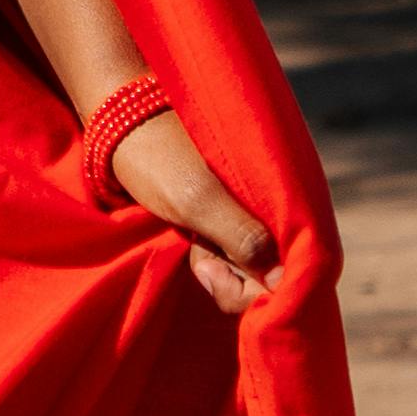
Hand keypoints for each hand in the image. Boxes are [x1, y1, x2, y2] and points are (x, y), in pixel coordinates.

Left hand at [111, 109, 279, 318]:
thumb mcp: (197, 200)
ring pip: (250, 269)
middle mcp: (274, 209)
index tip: (212, 272)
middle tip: (198, 257)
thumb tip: (280, 280)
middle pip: (274, 274)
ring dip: (218, 267)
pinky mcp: (229, 221)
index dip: (260, 285)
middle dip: (234, 278)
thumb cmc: (157, 159)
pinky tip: (191, 242)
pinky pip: (233, 257)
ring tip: (190, 240)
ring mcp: (251, 216)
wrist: (119, 130)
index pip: (296, 264)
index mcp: (281, 195)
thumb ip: (241, 238)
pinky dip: (211, 259)